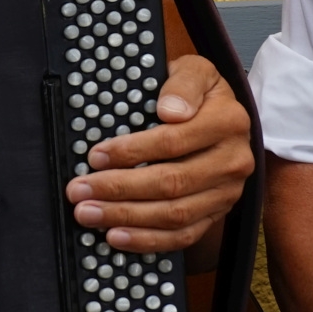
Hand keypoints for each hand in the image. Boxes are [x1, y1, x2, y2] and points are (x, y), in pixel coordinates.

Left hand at [66, 54, 253, 254]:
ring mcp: (226, 192)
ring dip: (126, 217)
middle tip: (79, 190)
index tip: (95, 156)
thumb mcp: (195, 70)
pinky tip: (116, 236)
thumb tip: (169, 111)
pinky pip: (183, 236)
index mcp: (228, 122)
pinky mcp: (217, 214)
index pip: (173, 141)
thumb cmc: (200, 94)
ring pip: (174, 214)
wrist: (225, 118)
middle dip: (119, 189)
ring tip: (89, 214)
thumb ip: (184, 84)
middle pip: (171, 183)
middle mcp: (232, 161)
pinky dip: (148, 240)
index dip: (131, 152)